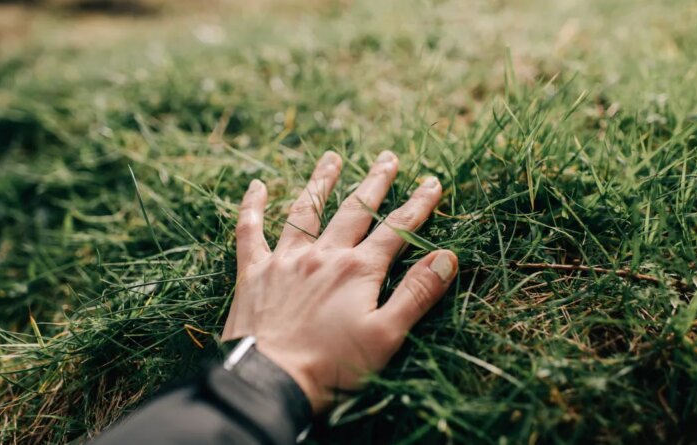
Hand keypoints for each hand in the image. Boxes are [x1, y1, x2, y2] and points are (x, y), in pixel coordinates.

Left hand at [221, 150, 457, 411]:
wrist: (269, 382)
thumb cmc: (333, 366)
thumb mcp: (386, 335)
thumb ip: (417, 293)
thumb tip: (447, 256)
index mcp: (357, 270)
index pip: (396, 230)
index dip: (418, 205)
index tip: (433, 182)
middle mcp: (323, 255)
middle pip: (354, 211)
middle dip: (375, 183)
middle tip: (387, 157)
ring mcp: (285, 260)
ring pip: (306, 211)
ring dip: (321, 182)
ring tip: (332, 157)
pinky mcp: (253, 273)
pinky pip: (250, 231)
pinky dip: (252, 208)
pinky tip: (256, 186)